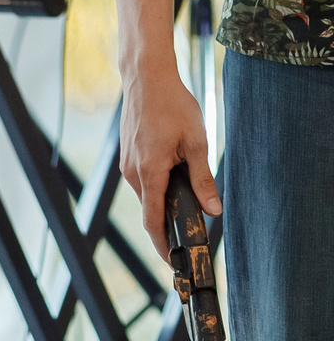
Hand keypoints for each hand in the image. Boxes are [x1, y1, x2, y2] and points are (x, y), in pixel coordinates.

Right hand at [117, 65, 218, 254]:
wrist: (146, 78)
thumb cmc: (172, 105)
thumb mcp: (197, 143)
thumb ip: (203, 179)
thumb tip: (213, 209)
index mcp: (149, 171)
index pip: (152, 220)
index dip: (162, 244)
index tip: (172, 262)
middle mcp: (132, 171)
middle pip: (150, 208)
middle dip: (168, 224)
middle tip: (193, 232)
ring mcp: (127, 162)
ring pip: (147, 192)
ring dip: (164, 201)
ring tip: (188, 200)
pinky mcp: (128, 154)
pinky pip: (142, 179)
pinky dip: (157, 186)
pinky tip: (175, 174)